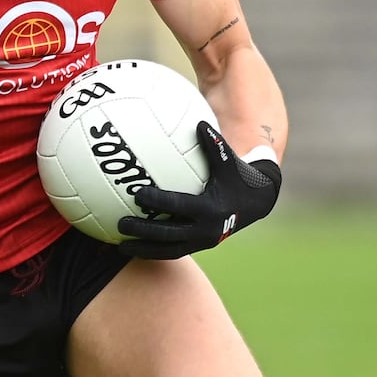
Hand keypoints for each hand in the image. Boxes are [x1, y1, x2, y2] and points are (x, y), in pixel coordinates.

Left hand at [117, 122, 280, 257]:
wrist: (256, 204)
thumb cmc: (236, 177)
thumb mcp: (228, 162)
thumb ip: (214, 145)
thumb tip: (200, 124)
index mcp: (211, 209)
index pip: (179, 205)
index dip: (158, 201)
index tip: (138, 195)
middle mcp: (206, 230)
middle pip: (169, 234)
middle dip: (144, 231)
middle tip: (121, 224)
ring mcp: (202, 242)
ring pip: (169, 250)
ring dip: (145, 249)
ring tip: (120, 246)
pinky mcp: (199, 247)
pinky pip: (173, 252)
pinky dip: (153, 252)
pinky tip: (132, 248)